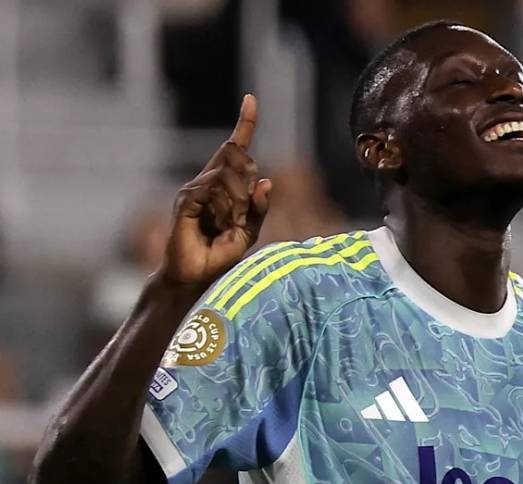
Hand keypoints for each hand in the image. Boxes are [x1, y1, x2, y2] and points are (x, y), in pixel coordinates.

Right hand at [159, 94, 271, 287]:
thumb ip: (259, 207)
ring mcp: (194, 188)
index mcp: (224, 185)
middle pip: (238, 158)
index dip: (245, 123)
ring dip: (238, 204)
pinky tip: (217, 224)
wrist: (196, 275)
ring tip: (226, 226)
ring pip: (229, 176)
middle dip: (248, 188)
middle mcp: (207, 180)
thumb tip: (266, 180)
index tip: (251, 99)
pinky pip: (214, 189)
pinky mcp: (186, 199)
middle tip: (240, 218)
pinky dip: (223, 208)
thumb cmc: (220, 254)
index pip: (235, 147)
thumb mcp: (248, 231)